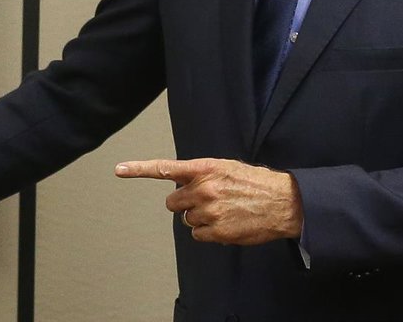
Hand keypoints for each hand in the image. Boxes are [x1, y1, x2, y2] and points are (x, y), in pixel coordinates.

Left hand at [115, 158, 302, 244]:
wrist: (283, 202)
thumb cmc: (254, 183)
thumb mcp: (225, 167)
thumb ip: (199, 173)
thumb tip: (177, 180)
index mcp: (204, 168)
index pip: (165, 167)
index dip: (139, 168)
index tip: (118, 169)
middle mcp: (203, 188)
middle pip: (172, 202)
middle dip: (184, 203)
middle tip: (206, 201)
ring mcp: (209, 211)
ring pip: (186, 220)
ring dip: (198, 217)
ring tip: (222, 211)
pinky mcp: (217, 231)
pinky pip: (197, 235)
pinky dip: (207, 232)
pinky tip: (225, 223)